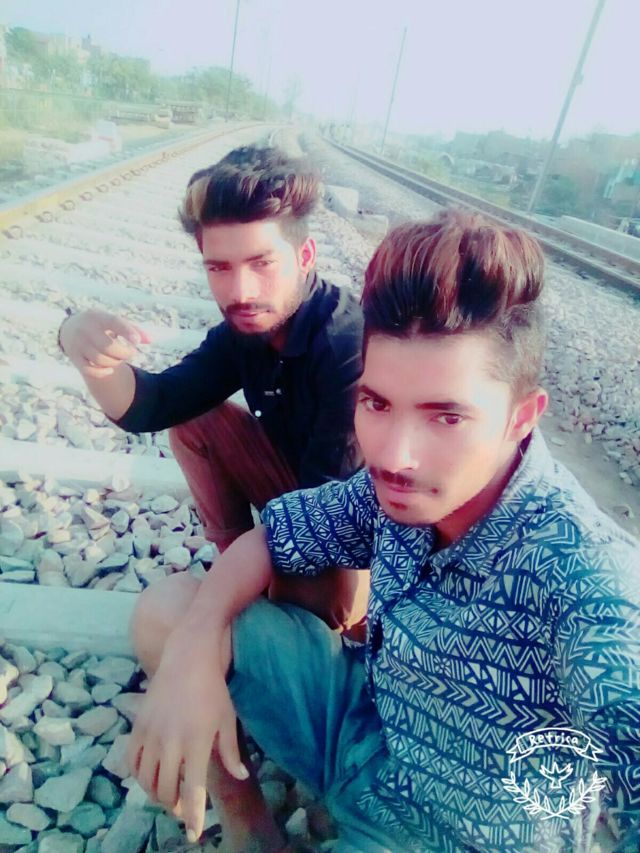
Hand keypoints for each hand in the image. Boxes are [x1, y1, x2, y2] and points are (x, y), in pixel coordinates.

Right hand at [59, 309, 150, 377]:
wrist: (69, 328)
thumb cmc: (101, 324)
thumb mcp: (115, 321)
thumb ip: (134, 329)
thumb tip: (151, 340)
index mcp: (99, 317)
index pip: (114, 322)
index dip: (127, 331)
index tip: (137, 341)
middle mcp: (87, 329)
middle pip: (107, 346)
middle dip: (124, 353)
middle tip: (131, 352)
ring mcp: (79, 344)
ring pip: (99, 360)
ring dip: (115, 363)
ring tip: (119, 358)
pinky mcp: (74, 357)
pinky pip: (89, 370)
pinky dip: (102, 372)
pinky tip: (110, 369)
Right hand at [127, 646, 247, 842]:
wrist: (187, 658)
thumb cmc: (213, 689)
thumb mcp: (227, 719)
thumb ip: (230, 752)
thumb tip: (240, 775)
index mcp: (196, 742)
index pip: (193, 791)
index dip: (193, 817)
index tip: (193, 834)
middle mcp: (170, 742)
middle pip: (165, 791)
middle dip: (174, 807)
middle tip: (183, 807)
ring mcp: (151, 734)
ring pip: (146, 781)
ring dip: (156, 794)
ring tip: (169, 793)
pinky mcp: (138, 726)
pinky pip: (132, 762)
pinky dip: (139, 776)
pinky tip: (150, 776)